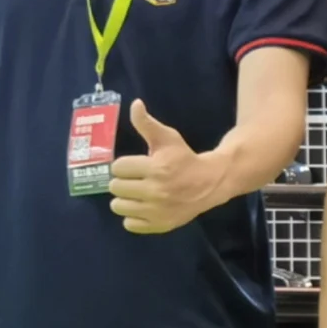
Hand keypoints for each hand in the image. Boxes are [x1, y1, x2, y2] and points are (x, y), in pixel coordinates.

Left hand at [108, 100, 222, 234]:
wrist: (211, 183)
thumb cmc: (185, 158)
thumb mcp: (168, 138)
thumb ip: (147, 123)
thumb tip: (135, 103)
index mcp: (156, 168)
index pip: (118, 167)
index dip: (125, 165)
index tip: (135, 166)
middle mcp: (156, 191)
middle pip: (116, 187)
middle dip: (123, 181)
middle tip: (136, 180)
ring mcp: (157, 210)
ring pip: (119, 206)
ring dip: (125, 199)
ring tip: (136, 194)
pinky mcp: (160, 224)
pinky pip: (130, 224)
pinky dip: (133, 217)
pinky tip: (143, 208)